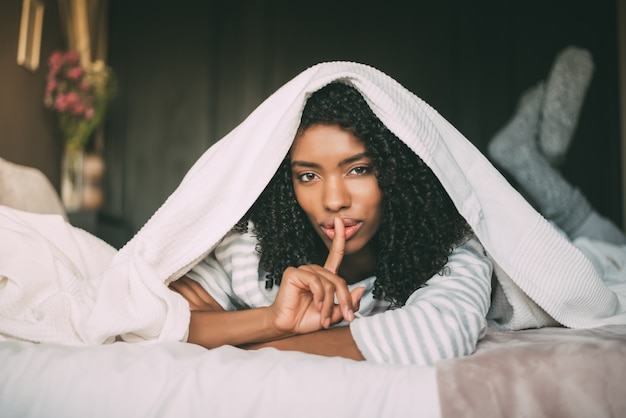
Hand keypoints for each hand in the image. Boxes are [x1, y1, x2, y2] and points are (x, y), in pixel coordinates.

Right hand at [269, 218, 364, 334]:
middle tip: (345, 317)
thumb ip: (348, 303)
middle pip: (339, 280)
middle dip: (344, 300)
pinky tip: (316, 305)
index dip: (339, 237)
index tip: (340, 222)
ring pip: (329, 283)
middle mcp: (315, 270)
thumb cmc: (307, 319)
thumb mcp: (334, 314)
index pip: (335, 254)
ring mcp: (304, 270)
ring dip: (329, 303)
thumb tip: (362, 288)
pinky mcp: (294, 273)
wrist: (288, 327)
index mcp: (325, 276)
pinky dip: (320, 297)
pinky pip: (316, 282)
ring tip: (324, 317)